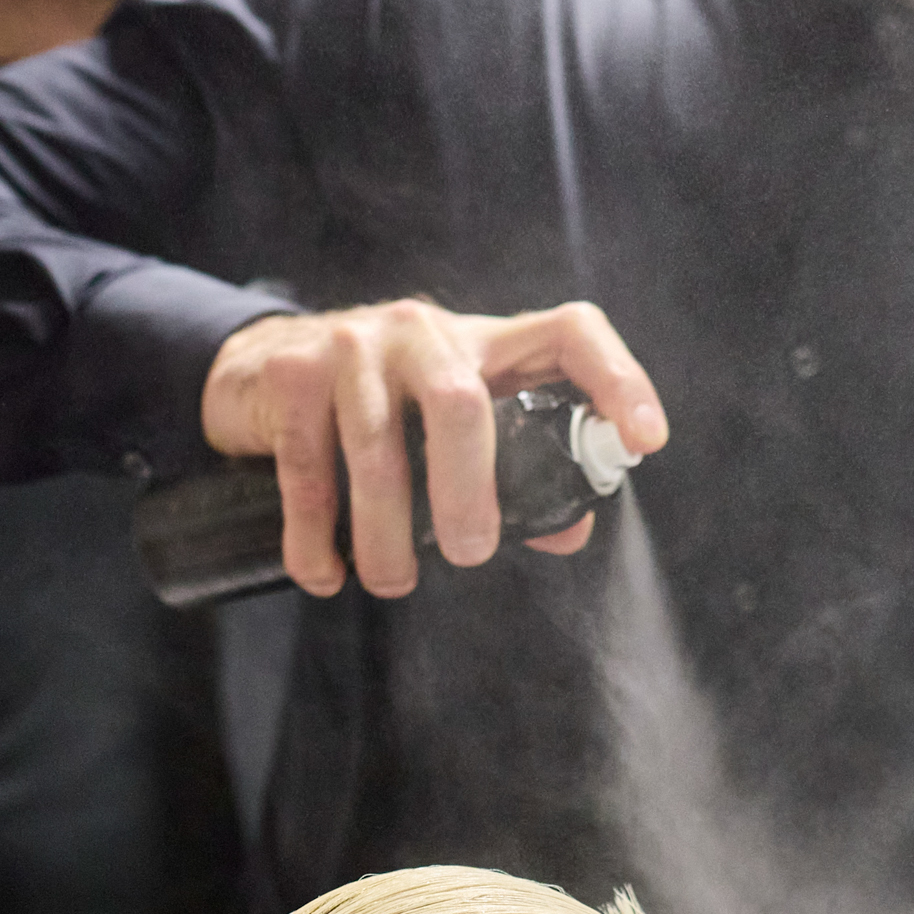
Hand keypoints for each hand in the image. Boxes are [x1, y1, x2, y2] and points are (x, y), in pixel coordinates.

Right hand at [201, 298, 667, 599]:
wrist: (268, 370)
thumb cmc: (389, 411)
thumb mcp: (458, 429)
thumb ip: (516, 475)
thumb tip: (568, 531)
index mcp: (486, 343)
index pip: (570, 334)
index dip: (616, 380)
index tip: (645, 441)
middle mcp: (426, 331)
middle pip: (461, 404)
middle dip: (465, 491)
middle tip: (469, 554)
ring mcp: (355, 347)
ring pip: (377, 447)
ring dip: (384, 533)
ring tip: (391, 581)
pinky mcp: (292, 376)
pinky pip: (308, 470)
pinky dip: (316, 539)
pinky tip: (326, 576)